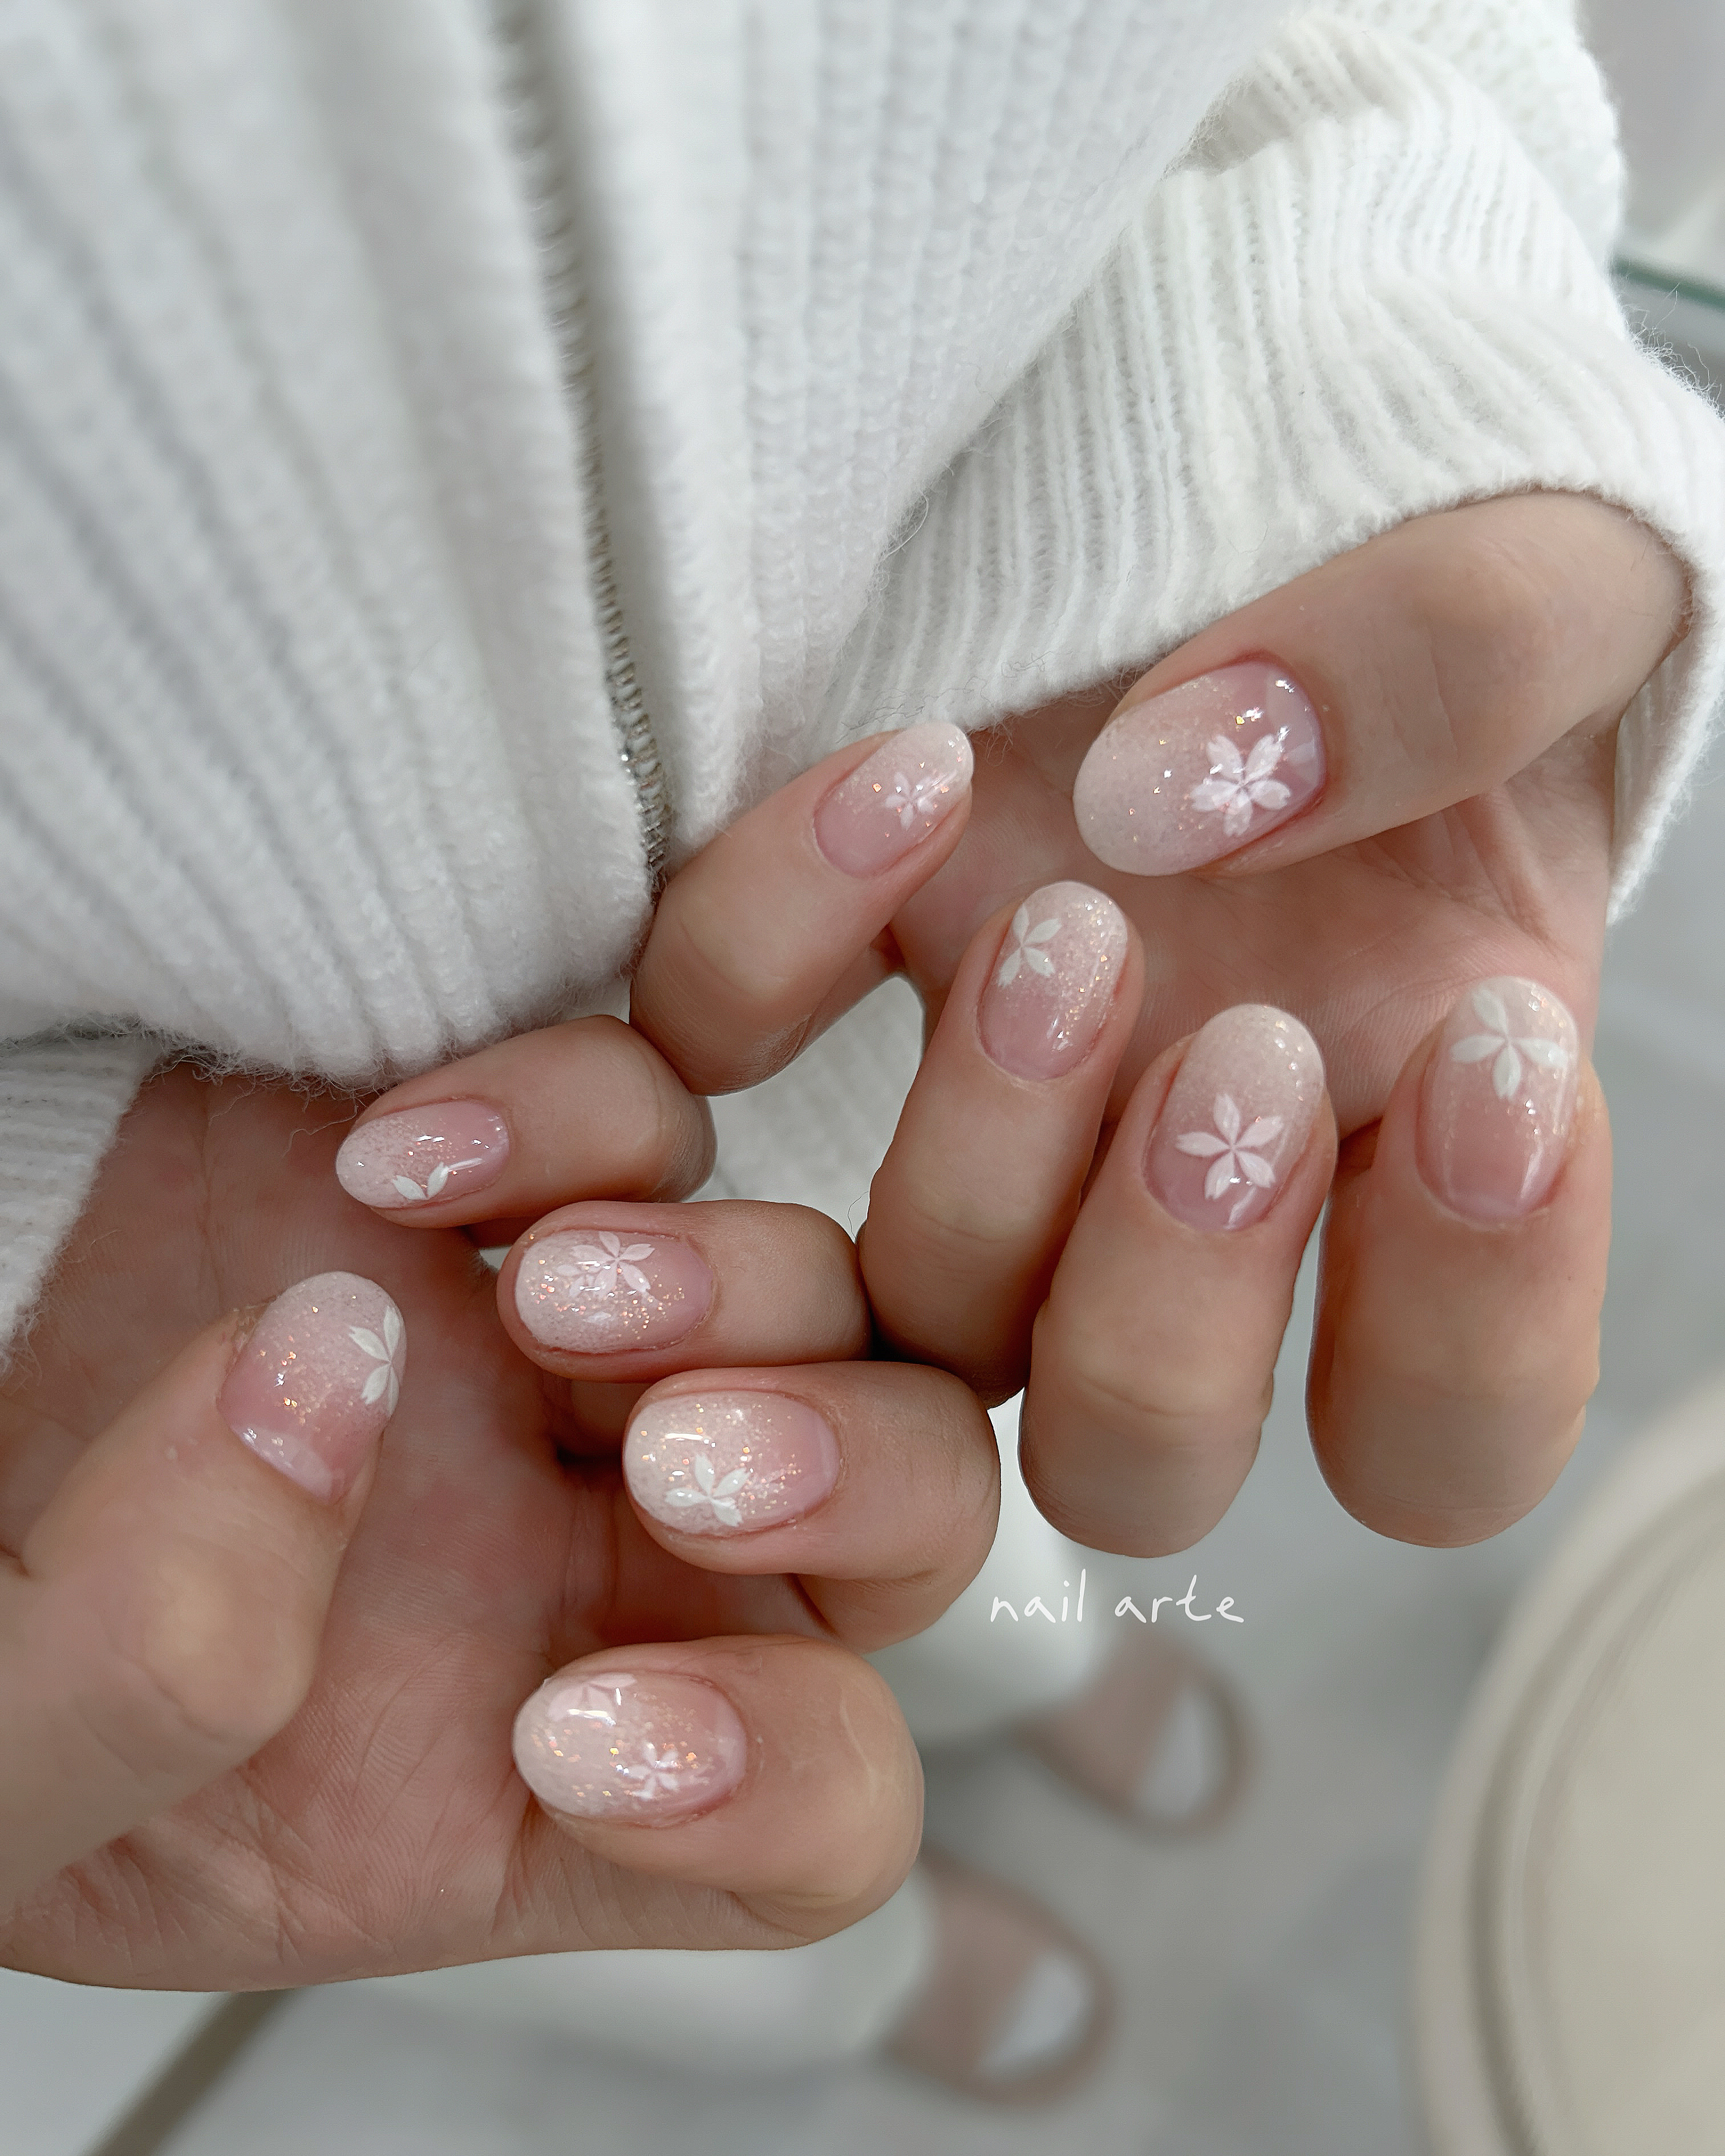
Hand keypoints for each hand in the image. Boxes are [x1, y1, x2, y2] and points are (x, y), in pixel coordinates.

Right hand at [0, 728, 996, 1983]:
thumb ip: (154, 1664)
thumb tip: (326, 1383)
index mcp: (521, 1767)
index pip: (809, 1807)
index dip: (771, 1785)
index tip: (578, 1739)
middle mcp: (583, 1549)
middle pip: (898, 1511)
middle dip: (847, 1473)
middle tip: (668, 1456)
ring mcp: (548, 1345)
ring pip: (822, 1294)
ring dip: (733, 1278)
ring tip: (534, 1280)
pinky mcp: (481, 1163)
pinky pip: (658, 1094)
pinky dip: (586, 1102)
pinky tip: (409, 1148)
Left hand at [634, 494, 1686, 1551]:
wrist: (1237, 457)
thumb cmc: (1430, 549)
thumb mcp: (1541, 577)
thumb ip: (1457, 672)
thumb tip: (1205, 797)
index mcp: (1400, 1154)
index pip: (1442, 1428)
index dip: (1468, 1323)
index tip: (1484, 1065)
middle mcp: (1172, 1194)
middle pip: (1139, 1457)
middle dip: (1174, 1310)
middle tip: (1237, 1055)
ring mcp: (975, 1103)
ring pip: (916, 1327)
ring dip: (970, 1175)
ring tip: (1054, 931)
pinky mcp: (807, 973)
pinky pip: (698, 1051)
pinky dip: (758, 944)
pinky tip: (890, 786)